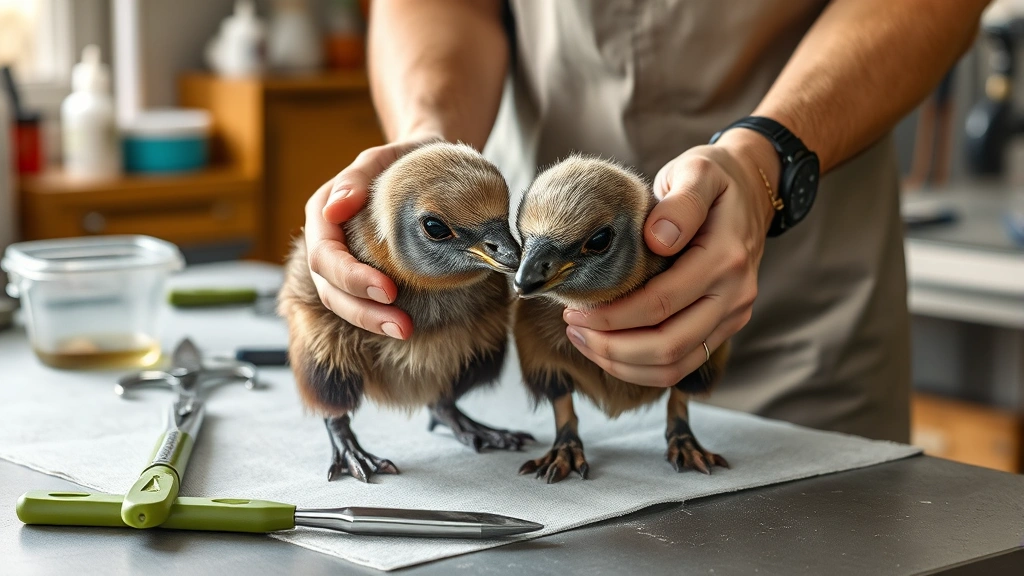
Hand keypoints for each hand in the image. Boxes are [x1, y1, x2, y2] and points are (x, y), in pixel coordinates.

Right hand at [304, 134, 441, 338]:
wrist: (426, 162)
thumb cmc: (405, 158)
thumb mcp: (384, 156)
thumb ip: (358, 176)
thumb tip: (335, 209)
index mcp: (324, 212)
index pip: (325, 256)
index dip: (352, 278)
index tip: (389, 291)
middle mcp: (328, 240)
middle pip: (330, 287)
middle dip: (363, 311)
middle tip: (403, 325)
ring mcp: (343, 261)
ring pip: (342, 301)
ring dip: (371, 322)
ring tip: (405, 330)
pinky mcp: (364, 274)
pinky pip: (361, 302)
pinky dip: (378, 317)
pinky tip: (404, 326)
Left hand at [562, 129, 780, 386]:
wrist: (752, 190)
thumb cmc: (716, 179)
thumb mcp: (698, 171)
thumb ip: (681, 202)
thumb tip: (657, 238)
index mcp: (726, 259)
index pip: (660, 304)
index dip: (612, 315)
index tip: (574, 307)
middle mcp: (734, 295)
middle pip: (667, 346)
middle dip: (611, 346)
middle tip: (572, 328)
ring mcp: (733, 316)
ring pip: (674, 365)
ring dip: (623, 363)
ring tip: (584, 341)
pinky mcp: (724, 328)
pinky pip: (682, 365)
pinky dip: (641, 367)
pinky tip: (610, 350)